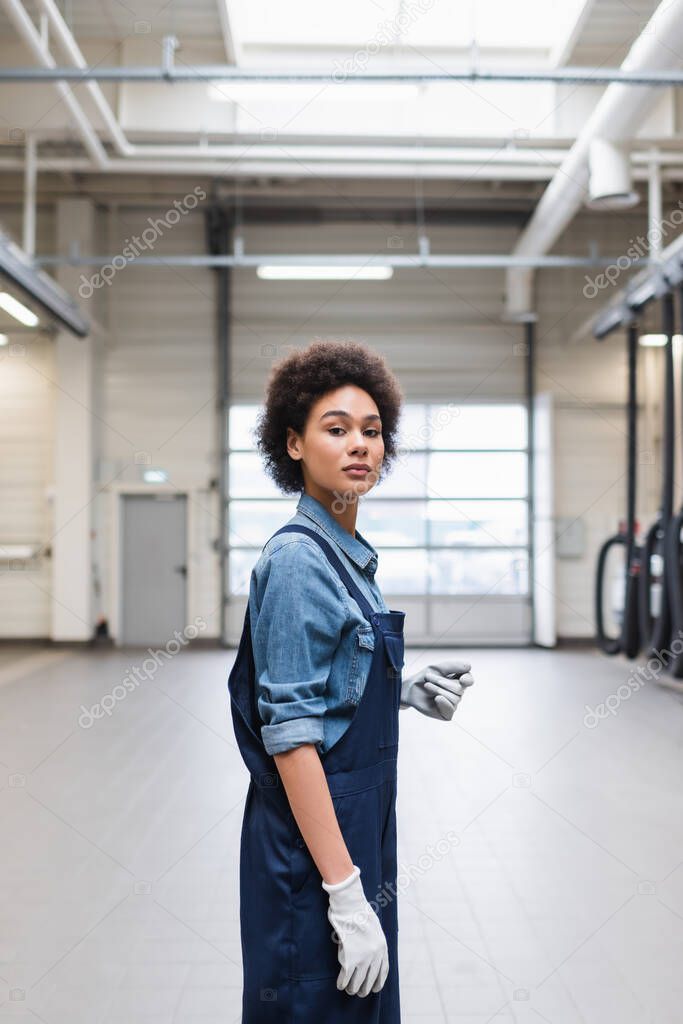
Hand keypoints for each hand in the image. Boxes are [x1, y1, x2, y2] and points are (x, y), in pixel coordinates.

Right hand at [322, 865, 388, 996]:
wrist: (350, 905)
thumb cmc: (359, 912)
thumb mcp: (374, 927)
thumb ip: (373, 942)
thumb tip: (370, 955)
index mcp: (383, 946)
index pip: (383, 971)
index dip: (378, 982)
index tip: (374, 988)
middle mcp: (375, 955)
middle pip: (370, 979)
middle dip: (364, 988)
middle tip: (358, 992)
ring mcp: (363, 958)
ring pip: (358, 982)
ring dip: (352, 988)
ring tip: (348, 990)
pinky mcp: (350, 958)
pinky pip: (346, 977)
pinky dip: (342, 983)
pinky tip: (340, 984)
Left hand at [400, 659, 473, 719]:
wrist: (410, 689)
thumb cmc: (424, 678)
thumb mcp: (436, 668)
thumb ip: (452, 666)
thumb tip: (469, 666)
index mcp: (458, 680)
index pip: (468, 680)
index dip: (468, 680)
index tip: (463, 680)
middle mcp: (458, 693)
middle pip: (459, 689)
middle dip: (441, 682)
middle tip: (428, 678)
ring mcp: (453, 704)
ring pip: (454, 698)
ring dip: (437, 690)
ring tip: (427, 686)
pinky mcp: (447, 714)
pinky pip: (451, 709)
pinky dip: (443, 703)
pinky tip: (436, 699)